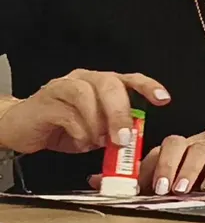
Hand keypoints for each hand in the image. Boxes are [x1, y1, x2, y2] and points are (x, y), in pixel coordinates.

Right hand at [0, 69, 169, 153]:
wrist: (23, 128)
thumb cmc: (63, 127)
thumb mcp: (97, 132)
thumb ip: (116, 132)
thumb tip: (135, 143)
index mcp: (102, 84)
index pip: (129, 79)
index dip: (148, 87)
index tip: (163, 100)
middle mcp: (85, 80)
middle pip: (109, 84)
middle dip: (121, 113)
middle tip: (123, 138)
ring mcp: (64, 87)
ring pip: (87, 95)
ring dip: (98, 123)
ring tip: (98, 141)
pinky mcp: (45, 101)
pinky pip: (67, 113)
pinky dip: (79, 132)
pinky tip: (81, 142)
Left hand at [90, 127, 204, 194]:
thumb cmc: (190, 161)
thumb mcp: (162, 169)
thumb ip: (133, 177)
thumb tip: (93, 181)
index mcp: (166, 149)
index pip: (152, 154)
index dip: (143, 169)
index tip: (135, 188)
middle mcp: (184, 146)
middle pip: (174, 146)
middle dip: (166, 166)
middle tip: (161, 188)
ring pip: (197, 152)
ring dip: (188, 170)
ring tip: (182, 189)